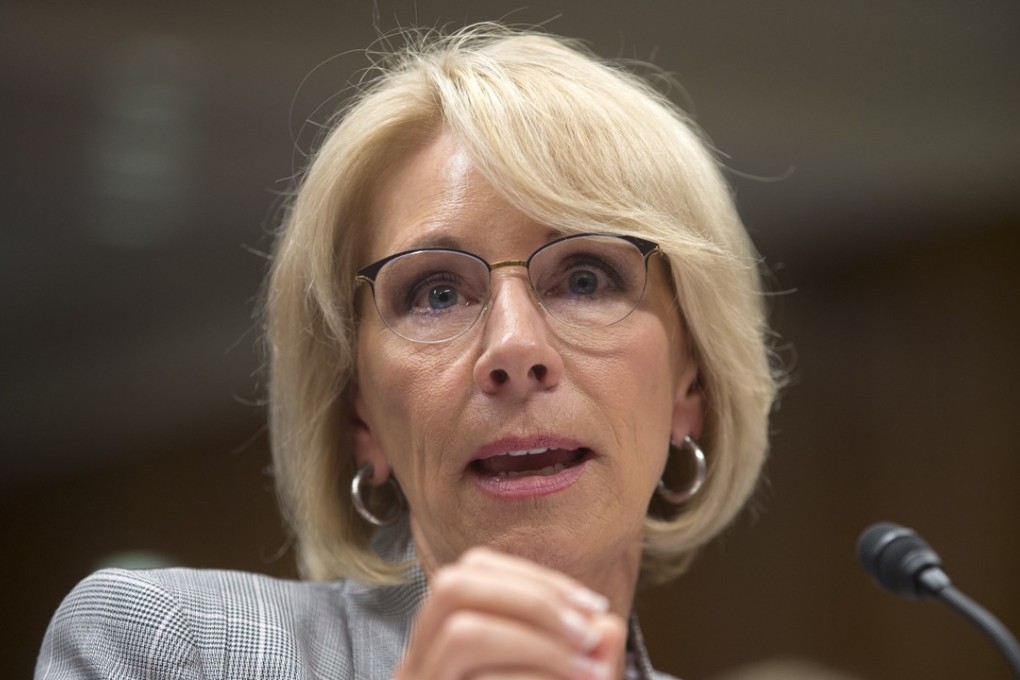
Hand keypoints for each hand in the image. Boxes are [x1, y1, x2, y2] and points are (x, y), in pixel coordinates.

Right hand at [394, 547, 625, 679]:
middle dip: (532, 596)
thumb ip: (581, 658)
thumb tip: (605, 625)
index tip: (593, 609)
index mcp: (441, 646)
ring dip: (535, 634)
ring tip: (587, 661)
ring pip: (460, 626)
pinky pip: (463, 650)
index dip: (535, 580)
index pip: (472, 574)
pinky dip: (528, 660)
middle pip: (453, 583)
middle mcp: (417, 664)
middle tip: (589, 629)